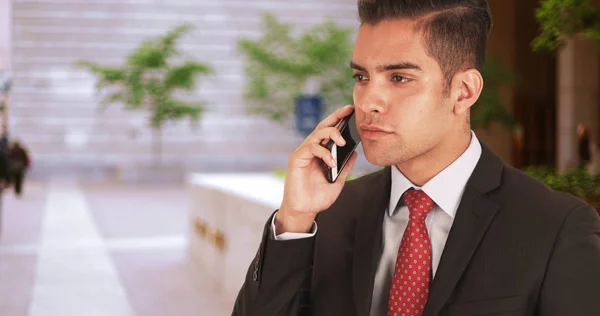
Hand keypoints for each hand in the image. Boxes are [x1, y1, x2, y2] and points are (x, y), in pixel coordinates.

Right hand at [276, 105, 357, 233]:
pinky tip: (331, 162)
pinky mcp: (297, 159)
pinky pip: (311, 148)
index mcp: (320, 153)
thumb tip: (355, 152)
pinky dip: (323, 153)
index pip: (329, 132)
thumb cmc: (317, 197)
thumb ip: (345, 166)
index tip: (351, 112)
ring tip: (342, 142)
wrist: (304, 211)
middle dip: (335, 117)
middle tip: (348, 111)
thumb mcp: (338, 181)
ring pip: (317, 134)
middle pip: (322, 127)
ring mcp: (303, 153)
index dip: (339, 120)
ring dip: (331, 134)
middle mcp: (311, 150)